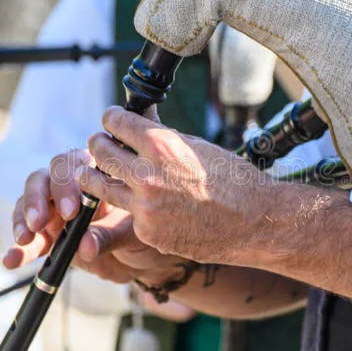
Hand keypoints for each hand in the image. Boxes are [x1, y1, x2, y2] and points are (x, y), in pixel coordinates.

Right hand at [9, 148, 191, 285]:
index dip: (66, 184)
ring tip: (25, 238)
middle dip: (38, 199)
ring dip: (23, 218)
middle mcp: (70, 187)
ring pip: (28, 202)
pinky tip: (10, 260)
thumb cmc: (142, 234)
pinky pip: (27, 239)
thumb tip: (85, 245)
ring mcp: (54, 209)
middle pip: (43, 178)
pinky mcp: (46, 235)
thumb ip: (109, 236)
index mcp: (94, 174)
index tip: (71, 211)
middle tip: (41, 222)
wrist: (143, 260)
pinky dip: (18, 250)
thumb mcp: (133, 234)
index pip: (71, 164)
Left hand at [80, 106, 275, 264]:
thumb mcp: (196, 146)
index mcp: (162, 146)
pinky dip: (129, 204)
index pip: (115, 122)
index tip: (111, 120)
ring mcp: (144, 207)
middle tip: (100, 142)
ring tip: (100, 170)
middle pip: (100, 151)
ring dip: (96, 174)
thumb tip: (138, 120)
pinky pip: (126, 212)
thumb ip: (161, 135)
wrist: (254, 222)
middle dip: (99, 143)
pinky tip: (139, 200)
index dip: (111, 118)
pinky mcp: (146, 232)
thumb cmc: (233, 180)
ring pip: (99, 185)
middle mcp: (148, 175)